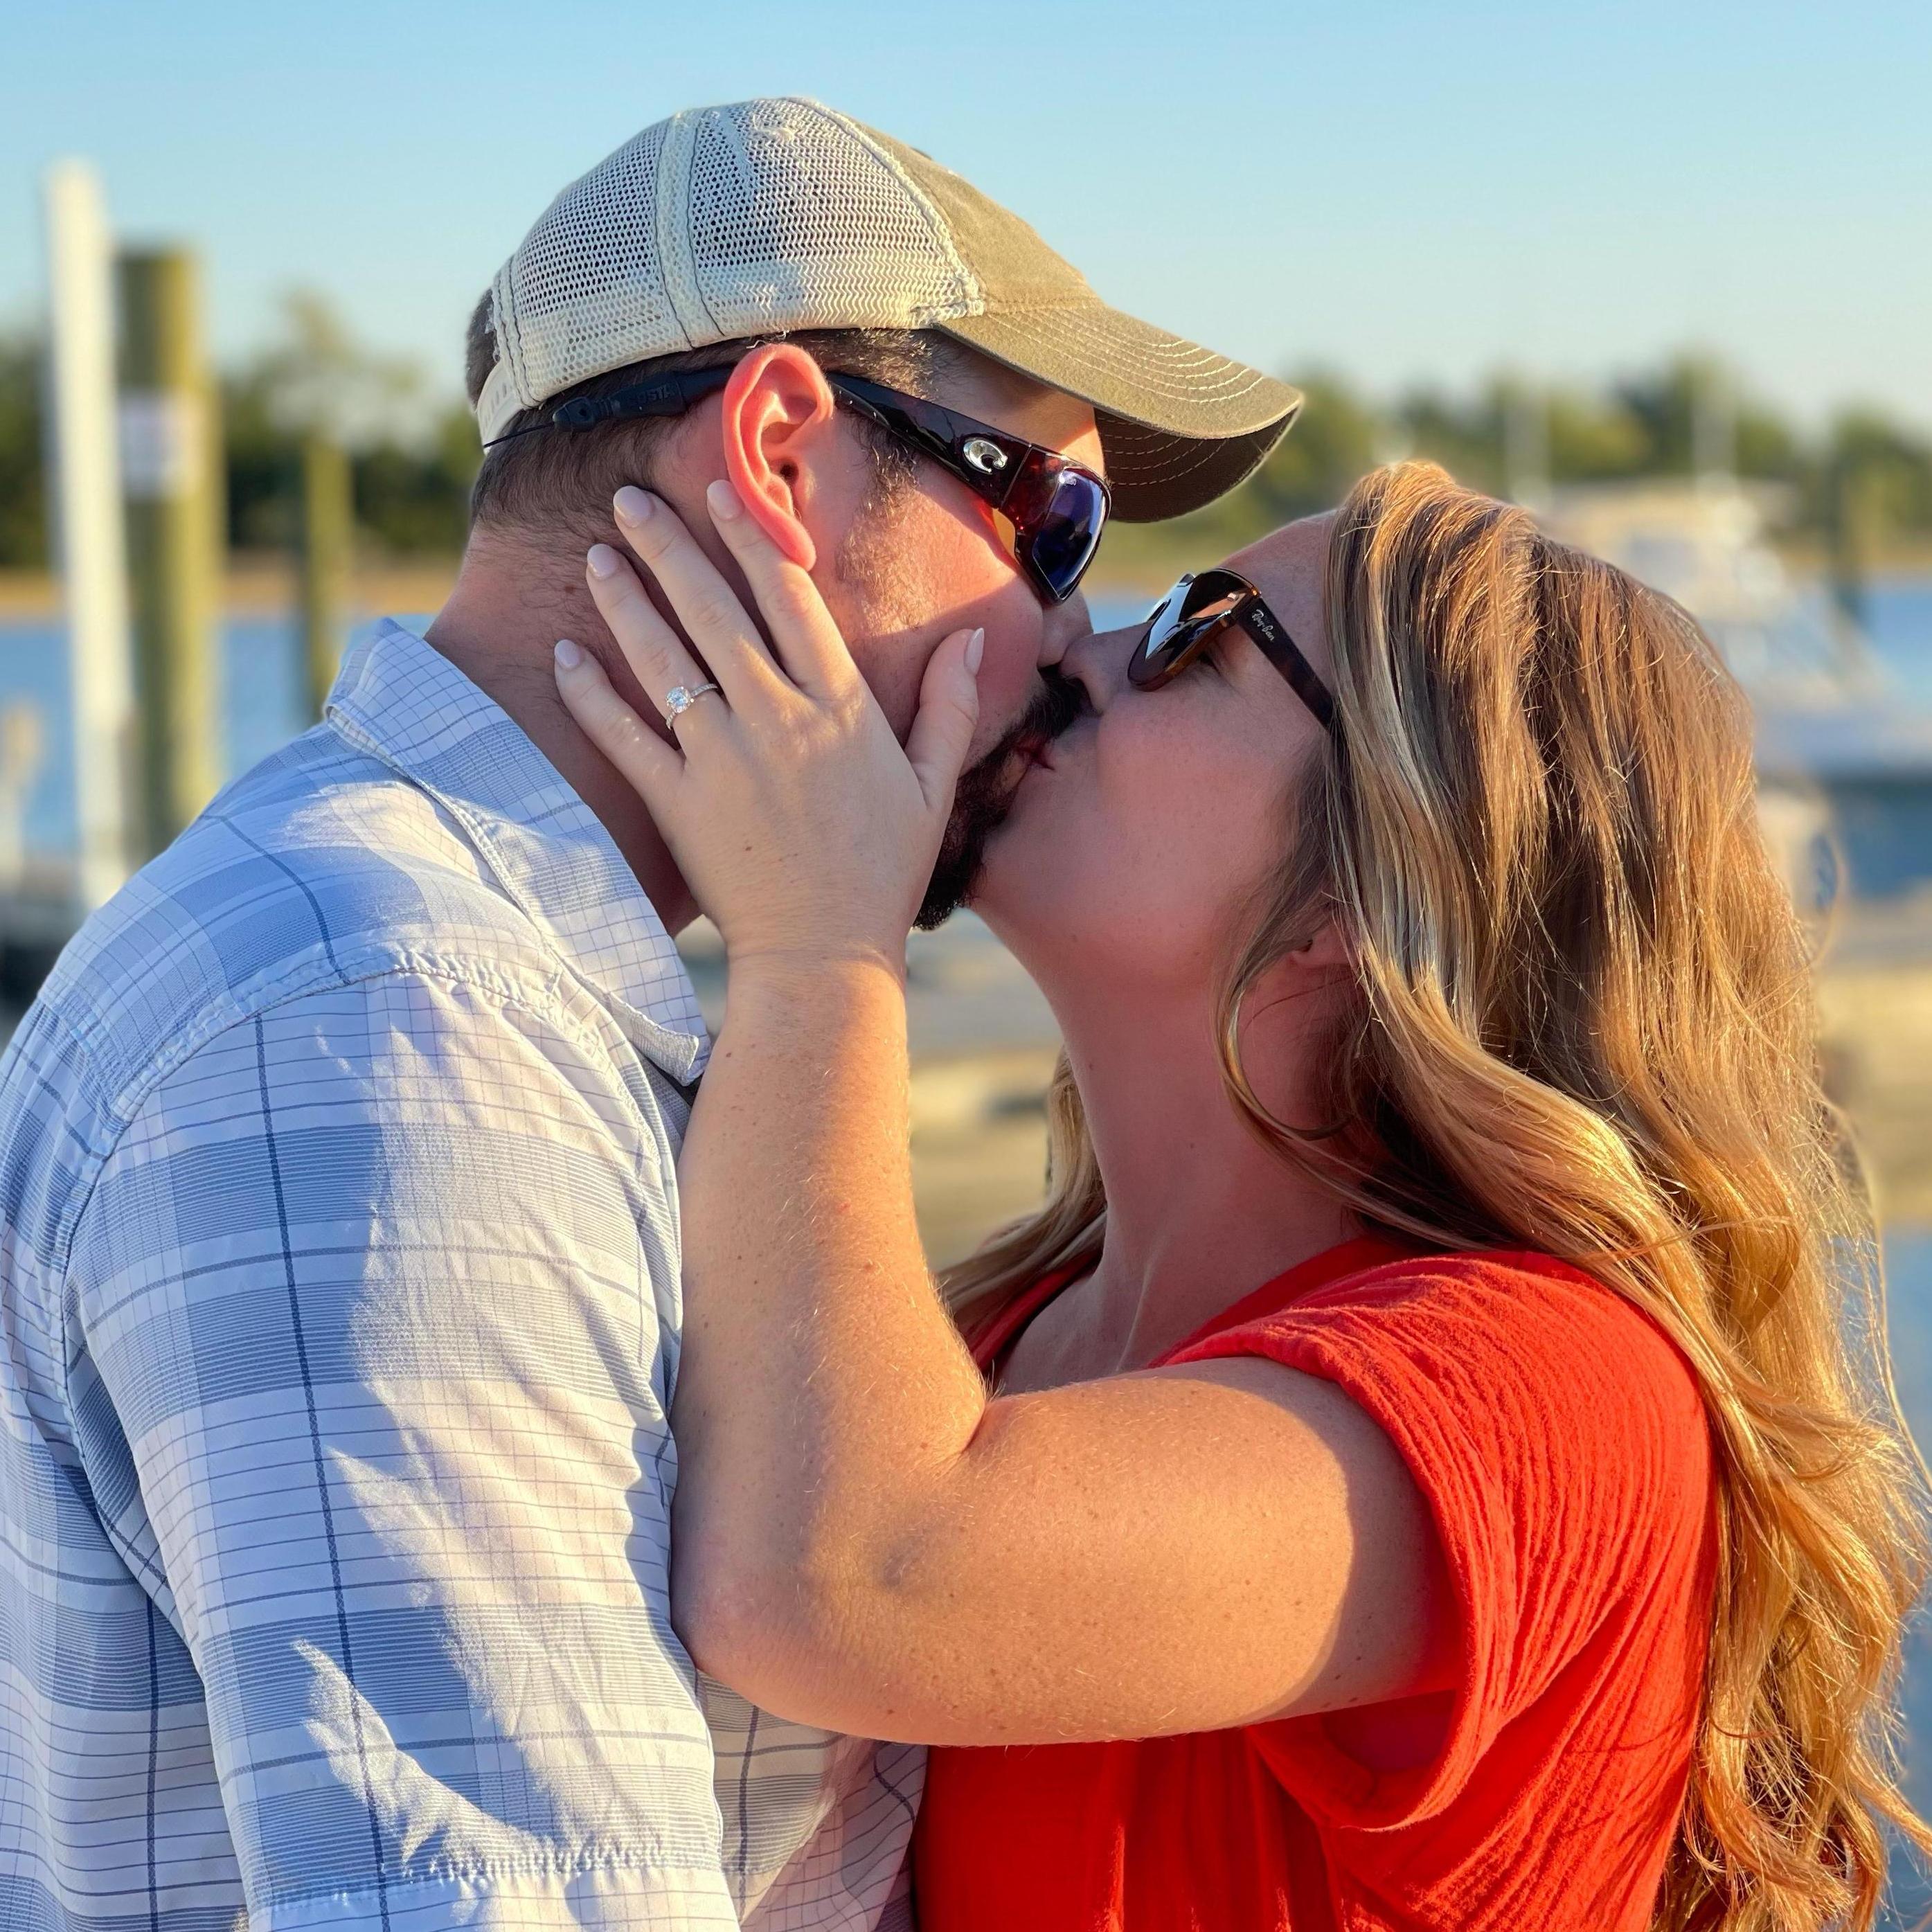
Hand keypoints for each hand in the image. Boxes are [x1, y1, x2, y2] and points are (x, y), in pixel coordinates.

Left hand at [553, 480, 984, 974]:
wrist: (824, 954)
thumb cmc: (882, 873)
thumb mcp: (932, 788)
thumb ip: (950, 708)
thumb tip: (969, 643)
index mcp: (839, 707)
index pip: (790, 598)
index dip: (752, 537)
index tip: (722, 490)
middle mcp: (776, 720)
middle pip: (713, 612)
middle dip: (668, 547)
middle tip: (628, 500)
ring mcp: (720, 759)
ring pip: (663, 662)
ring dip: (624, 603)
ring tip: (597, 558)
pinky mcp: (677, 803)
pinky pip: (624, 736)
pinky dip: (591, 694)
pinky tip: (566, 654)